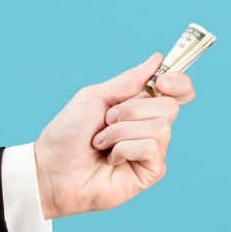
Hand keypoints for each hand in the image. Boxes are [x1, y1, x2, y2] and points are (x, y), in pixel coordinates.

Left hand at [33, 53, 195, 218]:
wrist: (51, 171)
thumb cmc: (68, 134)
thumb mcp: (95, 97)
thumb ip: (129, 80)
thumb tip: (158, 59)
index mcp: (141, 106)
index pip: (179, 91)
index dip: (179, 82)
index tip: (161, 80)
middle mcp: (151, 127)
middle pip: (170, 106)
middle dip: (133, 109)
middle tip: (108, 119)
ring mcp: (153, 150)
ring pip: (160, 127)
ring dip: (121, 131)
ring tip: (101, 142)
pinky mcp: (151, 172)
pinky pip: (152, 148)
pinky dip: (124, 149)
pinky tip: (111, 159)